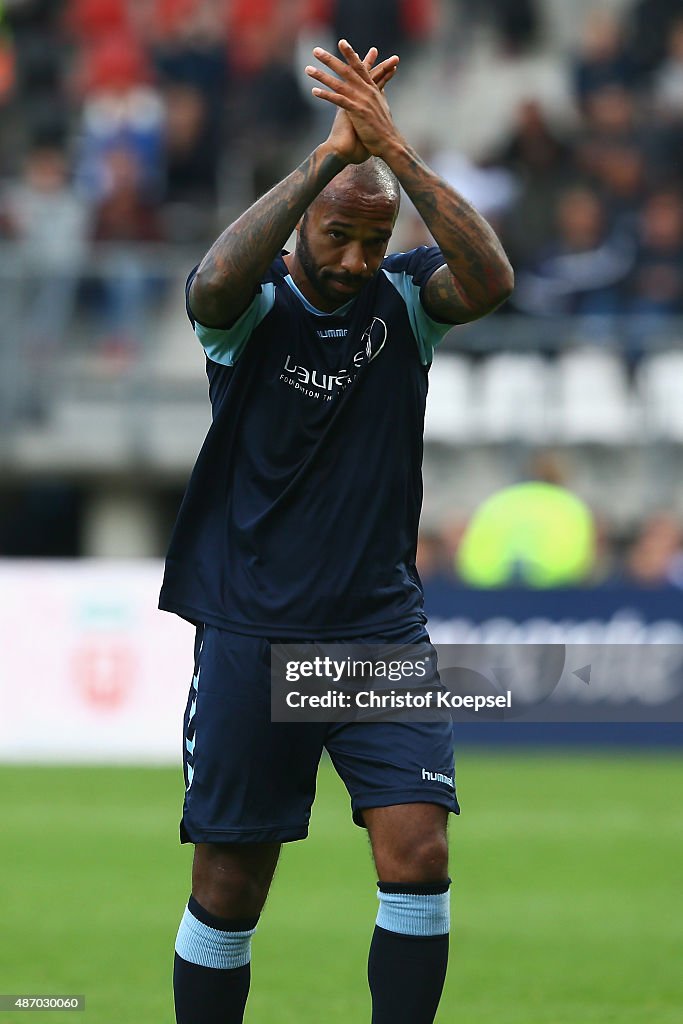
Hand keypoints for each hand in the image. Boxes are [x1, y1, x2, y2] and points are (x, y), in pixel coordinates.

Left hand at [310, 42, 399, 162]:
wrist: (389, 143)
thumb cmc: (384, 128)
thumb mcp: (383, 106)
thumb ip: (379, 94)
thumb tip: (381, 87)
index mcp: (372, 89)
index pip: (360, 67)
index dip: (350, 54)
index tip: (341, 42)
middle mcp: (366, 91)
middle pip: (346, 70)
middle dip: (330, 59)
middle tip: (316, 50)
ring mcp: (362, 100)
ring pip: (339, 84)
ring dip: (322, 75)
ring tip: (308, 69)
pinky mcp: (357, 112)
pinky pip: (338, 101)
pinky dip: (326, 95)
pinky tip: (314, 91)